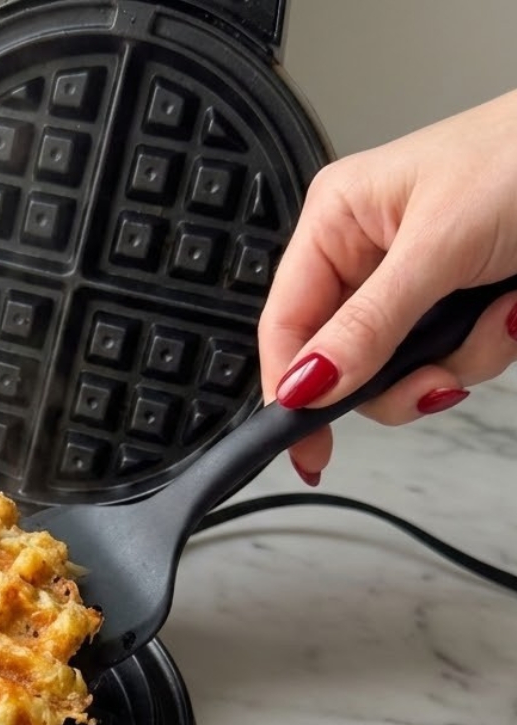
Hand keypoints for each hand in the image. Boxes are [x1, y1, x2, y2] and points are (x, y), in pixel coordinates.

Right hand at [258, 90, 516, 485]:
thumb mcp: (437, 248)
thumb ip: (367, 326)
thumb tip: (305, 384)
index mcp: (336, 221)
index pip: (286, 325)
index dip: (292, 389)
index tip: (308, 447)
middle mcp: (366, 254)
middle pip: (343, 362)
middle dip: (400, 377)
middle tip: (438, 381)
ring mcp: (412, 281)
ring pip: (401, 370)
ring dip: (461, 357)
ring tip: (502, 314)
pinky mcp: (456, 300)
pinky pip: (450, 357)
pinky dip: (489, 344)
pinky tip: (512, 307)